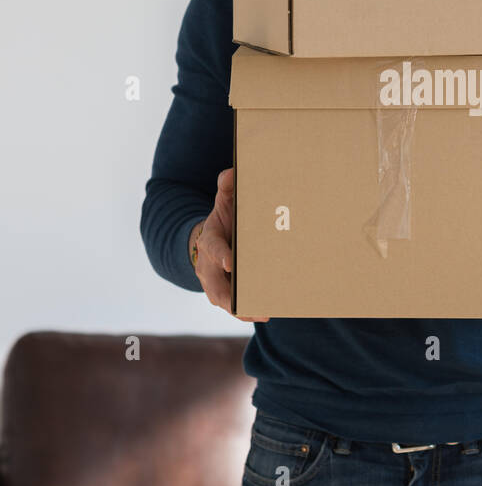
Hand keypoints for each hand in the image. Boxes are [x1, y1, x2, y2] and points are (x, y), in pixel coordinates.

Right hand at [190, 167, 268, 322]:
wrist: (211, 239)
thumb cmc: (224, 219)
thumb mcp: (224, 200)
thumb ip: (227, 187)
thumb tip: (232, 172)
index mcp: (209, 241)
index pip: (213, 248)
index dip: (221, 256)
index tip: (232, 262)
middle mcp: (208, 266)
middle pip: (215, 286)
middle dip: (231, 296)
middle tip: (251, 302)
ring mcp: (215, 283)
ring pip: (225, 301)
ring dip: (243, 309)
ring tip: (264, 313)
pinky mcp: (226, 294)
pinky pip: (236, 306)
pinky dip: (248, 310)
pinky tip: (269, 311)